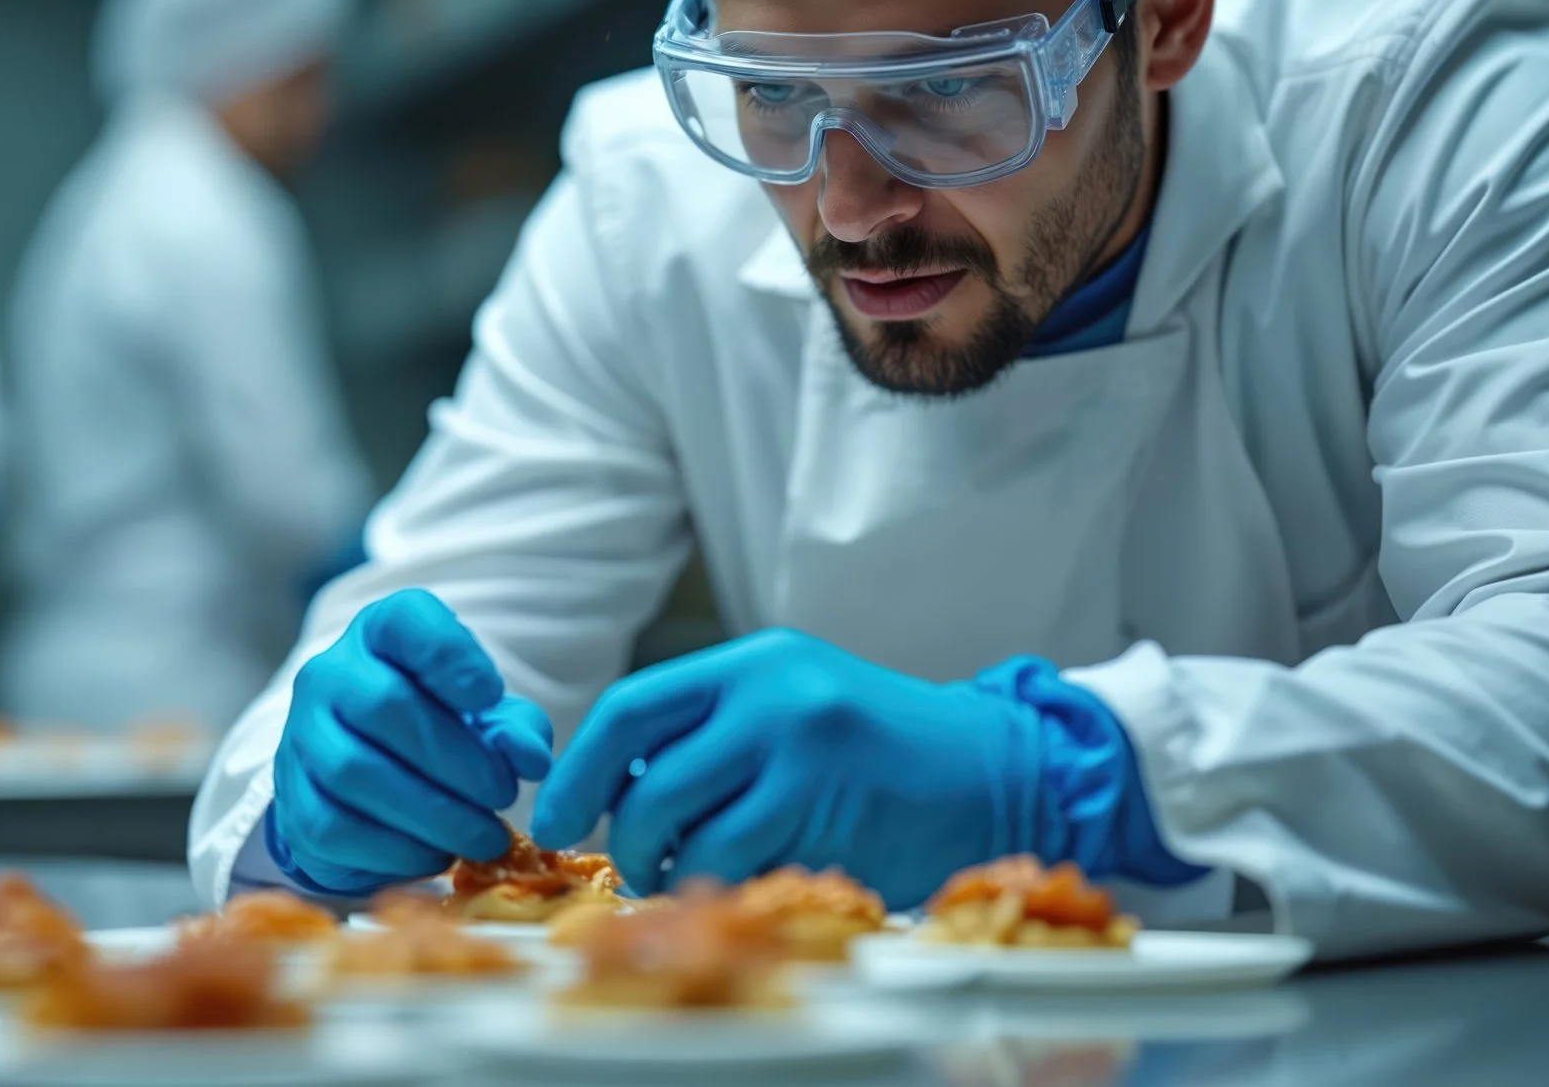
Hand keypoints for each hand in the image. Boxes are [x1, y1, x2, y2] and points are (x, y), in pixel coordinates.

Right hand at [270, 590, 553, 894]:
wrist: (365, 788)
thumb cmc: (438, 734)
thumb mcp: (487, 719)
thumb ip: (516, 729)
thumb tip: (530, 758)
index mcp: (380, 634)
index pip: (404, 622)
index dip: (449, 656)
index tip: (491, 695)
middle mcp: (330, 675)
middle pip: (383, 705)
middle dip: (455, 758)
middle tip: (503, 794)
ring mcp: (302, 738)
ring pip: (355, 771)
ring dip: (433, 812)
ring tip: (484, 835)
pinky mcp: (292, 804)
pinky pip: (336, 829)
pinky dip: (398, 850)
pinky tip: (438, 854)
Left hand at [530, 629, 1055, 908]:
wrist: (993, 768)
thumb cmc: (878, 746)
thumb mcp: (789, 703)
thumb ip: (708, 731)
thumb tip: (606, 785)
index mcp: (751, 662)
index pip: (630, 709)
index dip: (578, 771)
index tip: (555, 817)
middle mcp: (774, 696)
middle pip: (649, 782)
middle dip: (628, 840)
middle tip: (637, 863)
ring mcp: (805, 754)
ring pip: (691, 834)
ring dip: (674, 870)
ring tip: (692, 873)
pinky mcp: (832, 813)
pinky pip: (743, 866)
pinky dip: (725, 885)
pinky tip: (744, 878)